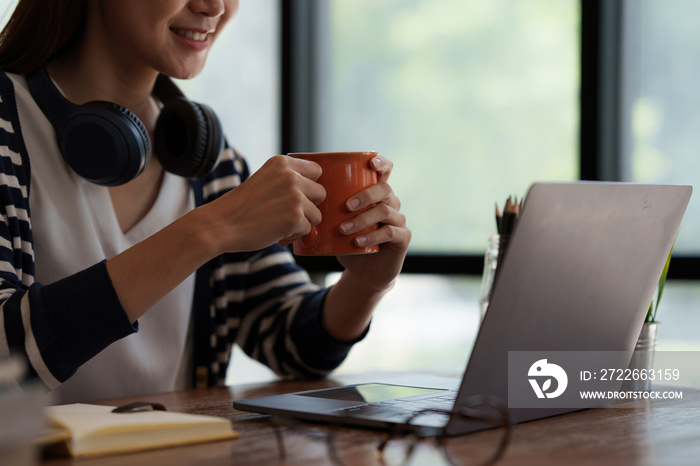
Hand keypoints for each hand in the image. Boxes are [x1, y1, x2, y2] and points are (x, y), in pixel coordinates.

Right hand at [199, 155, 325, 252]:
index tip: (300, 196)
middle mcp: (291, 176)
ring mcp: (294, 197)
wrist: (221, 224)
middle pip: (321, 192)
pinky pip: (308, 230)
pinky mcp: (295, 218)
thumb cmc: (242, 207)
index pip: (316, 170)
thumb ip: (287, 180)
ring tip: (281, 225)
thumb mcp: (265, 180)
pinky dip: (294, 235)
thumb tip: (317, 191)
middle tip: (288, 214)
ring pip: (317, 214)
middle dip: (309, 206)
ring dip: (303, 223)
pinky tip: (278, 234)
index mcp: (282, 163)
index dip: (311, 186)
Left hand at [335, 155, 410, 292]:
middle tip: (345, 206)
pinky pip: (390, 232)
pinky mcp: (403, 238)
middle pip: (384, 189)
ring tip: (343, 229)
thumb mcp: (334, 222)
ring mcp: (399, 220)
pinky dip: (372, 236)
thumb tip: (296, 196)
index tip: (370, 162)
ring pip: (385, 211)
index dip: (381, 162)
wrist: (363, 272)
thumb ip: (324, 208)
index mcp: (376, 193)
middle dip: (364, 195)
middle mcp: (391, 202)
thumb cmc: (347, 242)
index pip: (386, 170)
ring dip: (362, 219)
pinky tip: (358, 241)